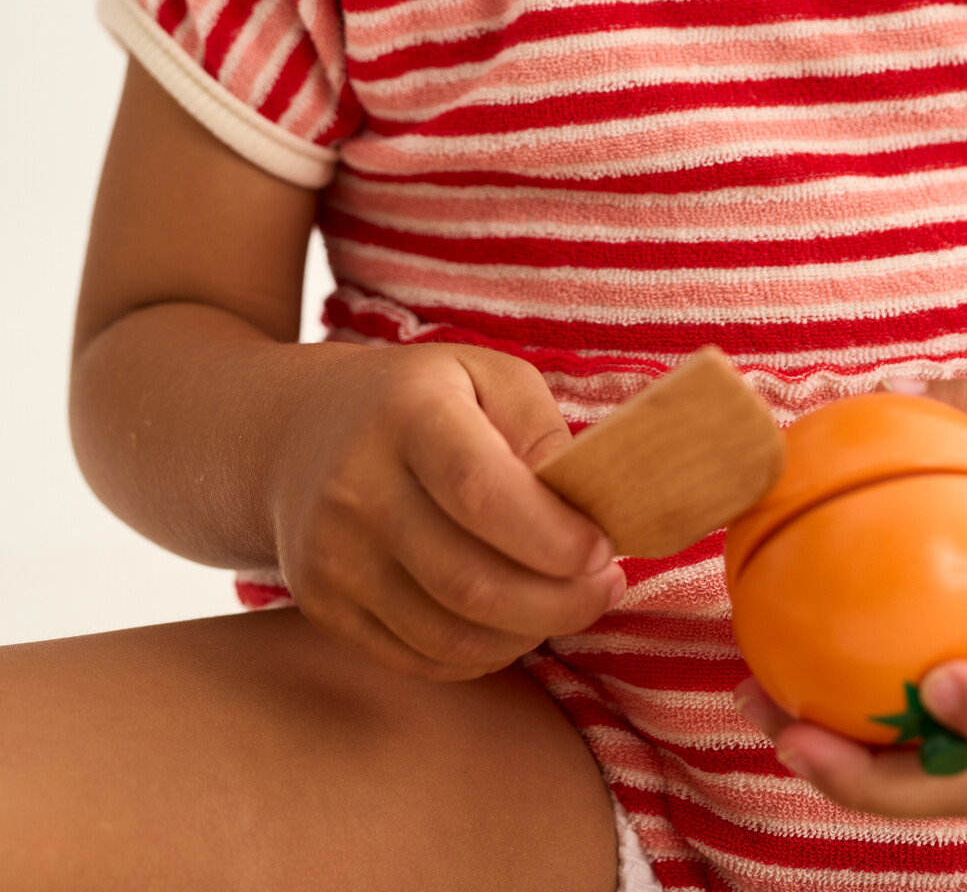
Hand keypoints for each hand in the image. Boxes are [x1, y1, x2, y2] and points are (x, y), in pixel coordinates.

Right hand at [270, 342, 625, 679]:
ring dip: (528, 634)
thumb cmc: (420, 400)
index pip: (481, 491)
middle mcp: (357, 487)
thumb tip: (583, 502)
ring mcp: (332, 554)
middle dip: (559, 602)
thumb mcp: (483, 376)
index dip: (552, 535)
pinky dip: (483, 654)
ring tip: (568, 604)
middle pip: (470, 581)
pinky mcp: (321, 605)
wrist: (294, 432)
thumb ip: (539, 428)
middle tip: (605, 588)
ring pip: (448, 634)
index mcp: (408, 414)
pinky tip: (514, 622)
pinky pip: (420, 657)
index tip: (602, 546)